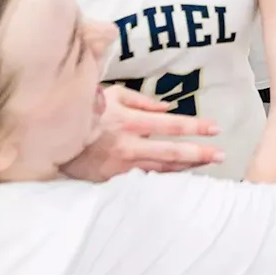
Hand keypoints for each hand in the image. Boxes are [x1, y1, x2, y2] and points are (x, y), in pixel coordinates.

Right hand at [59, 85, 223, 180]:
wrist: (54, 135)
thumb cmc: (86, 109)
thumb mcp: (113, 95)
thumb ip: (142, 101)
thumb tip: (168, 108)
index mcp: (131, 121)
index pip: (172, 125)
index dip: (196, 127)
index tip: (215, 128)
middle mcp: (130, 145)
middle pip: (173, 152)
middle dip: (200, 154)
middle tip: (221, 155)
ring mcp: (122, 166)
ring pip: (162, 169)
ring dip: (186, 167)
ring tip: (206, 164)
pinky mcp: (113, 179)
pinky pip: (145, 179)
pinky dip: (164, 178)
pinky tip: (179, 177)